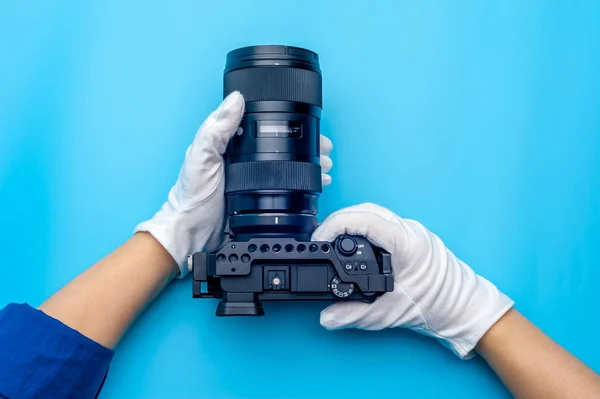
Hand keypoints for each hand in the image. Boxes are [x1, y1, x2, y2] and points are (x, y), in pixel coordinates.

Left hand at [136, 92, 333, 275]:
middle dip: (306, 145)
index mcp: (229, 143)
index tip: (307, 123)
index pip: (262, 123)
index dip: (286, 120)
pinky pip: (286, 186)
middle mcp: (243, 158)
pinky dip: (303, 184)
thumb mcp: (202, 157)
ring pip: (287, 164)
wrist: (192, 234)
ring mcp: (253, 178)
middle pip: (281, 144)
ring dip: (308, 163)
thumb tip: (236, 99)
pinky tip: (313, 184)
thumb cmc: (192, 197)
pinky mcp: (259, 197)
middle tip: (323, 149)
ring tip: (324, 166)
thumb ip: (217, 129)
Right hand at [312, 203, 513, 357]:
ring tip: (333, 238)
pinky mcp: (412, 236)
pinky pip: (383, 221)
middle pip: (366, 210)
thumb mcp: (388, 314)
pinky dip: (363, 227)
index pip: (366, 219)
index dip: (337, 224)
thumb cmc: (436, 307)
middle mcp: (410, 231)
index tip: (320, 238)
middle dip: (339, 220)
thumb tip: (327, 317)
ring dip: (351, 221)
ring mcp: (412, 230)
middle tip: (321, 237)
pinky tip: (354, 241)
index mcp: (407, 244)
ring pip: (374, 212)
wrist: (463, 309)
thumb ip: (353, 315)